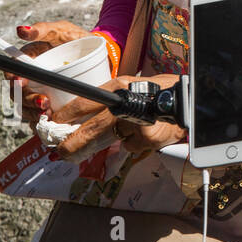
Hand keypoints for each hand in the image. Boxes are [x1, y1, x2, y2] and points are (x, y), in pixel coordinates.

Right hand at [7, 20, 91, 124]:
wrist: (101, 57)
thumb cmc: (77, 41)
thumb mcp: (63, 31)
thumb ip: (44, 29)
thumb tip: (21, 30)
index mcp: (28, 63)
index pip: (12, 73)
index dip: (13, 79)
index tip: (22, 82)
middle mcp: (31, 81)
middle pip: (18, 95)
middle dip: (27, 101)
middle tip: (43, 102)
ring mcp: (40, 95)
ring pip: (27, 111)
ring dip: (35, 115)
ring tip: (49, 114)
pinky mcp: (52, 108)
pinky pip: (42, 121)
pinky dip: (45, 125)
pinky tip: (54, 125)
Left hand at [53, 74, 185, 159]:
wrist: (189, 100)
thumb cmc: (159, 94)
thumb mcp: (132, 89)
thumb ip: (111, 102)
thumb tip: (82, 120)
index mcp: (117, 86)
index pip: (84, 101)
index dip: (66, 114)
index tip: (52, 123)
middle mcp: (125, 101)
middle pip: (91, 126)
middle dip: (72, 142)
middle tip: (59, 152)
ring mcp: (136, 119)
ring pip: (108, 138)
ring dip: (91, 148)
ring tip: (76, 155)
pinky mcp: (146, 135)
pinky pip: (130, 145)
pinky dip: (133, 144)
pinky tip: (143, 135)